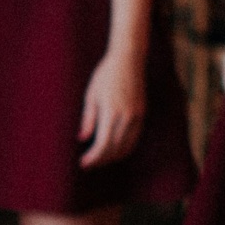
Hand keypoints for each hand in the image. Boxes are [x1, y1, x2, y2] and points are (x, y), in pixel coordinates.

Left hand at [78, 49, 144, 167]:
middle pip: (115, 149)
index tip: (83, 163)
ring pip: (127, 146)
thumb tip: (82, 138)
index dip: (93, 158)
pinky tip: (114, 149)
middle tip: (88, 164)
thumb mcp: (91, 95)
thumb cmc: (105, 75)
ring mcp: (137, 116)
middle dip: (101, 160)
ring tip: (99, 159)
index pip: (103, 145)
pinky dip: (124, 148)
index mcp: (111, 113)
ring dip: (113, 156)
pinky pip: (134, 138)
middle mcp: (127, 117)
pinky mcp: (142, 114)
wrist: (128, 60)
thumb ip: (88, 119)